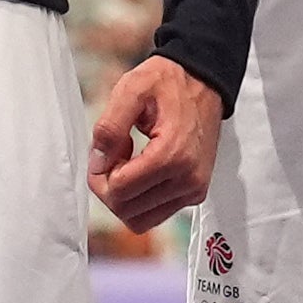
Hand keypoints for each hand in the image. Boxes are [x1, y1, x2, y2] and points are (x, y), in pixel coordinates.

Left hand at [87, 57, 224, 229]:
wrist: (204, 81)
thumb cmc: (168, 83)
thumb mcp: (131, 90)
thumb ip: (109, 127)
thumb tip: (98, 163)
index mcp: (172, 155)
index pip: (119, 191)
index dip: (99, 173)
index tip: (105, 149)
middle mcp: (188, 179)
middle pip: (126, 210)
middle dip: (109, 186)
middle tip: (114, 154)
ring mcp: (194, 190)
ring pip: (140, 220)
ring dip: (124, 197)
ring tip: (129, 162)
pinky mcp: (195, 193)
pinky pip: (156, 214)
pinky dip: (140, 199)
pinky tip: (142, 169)